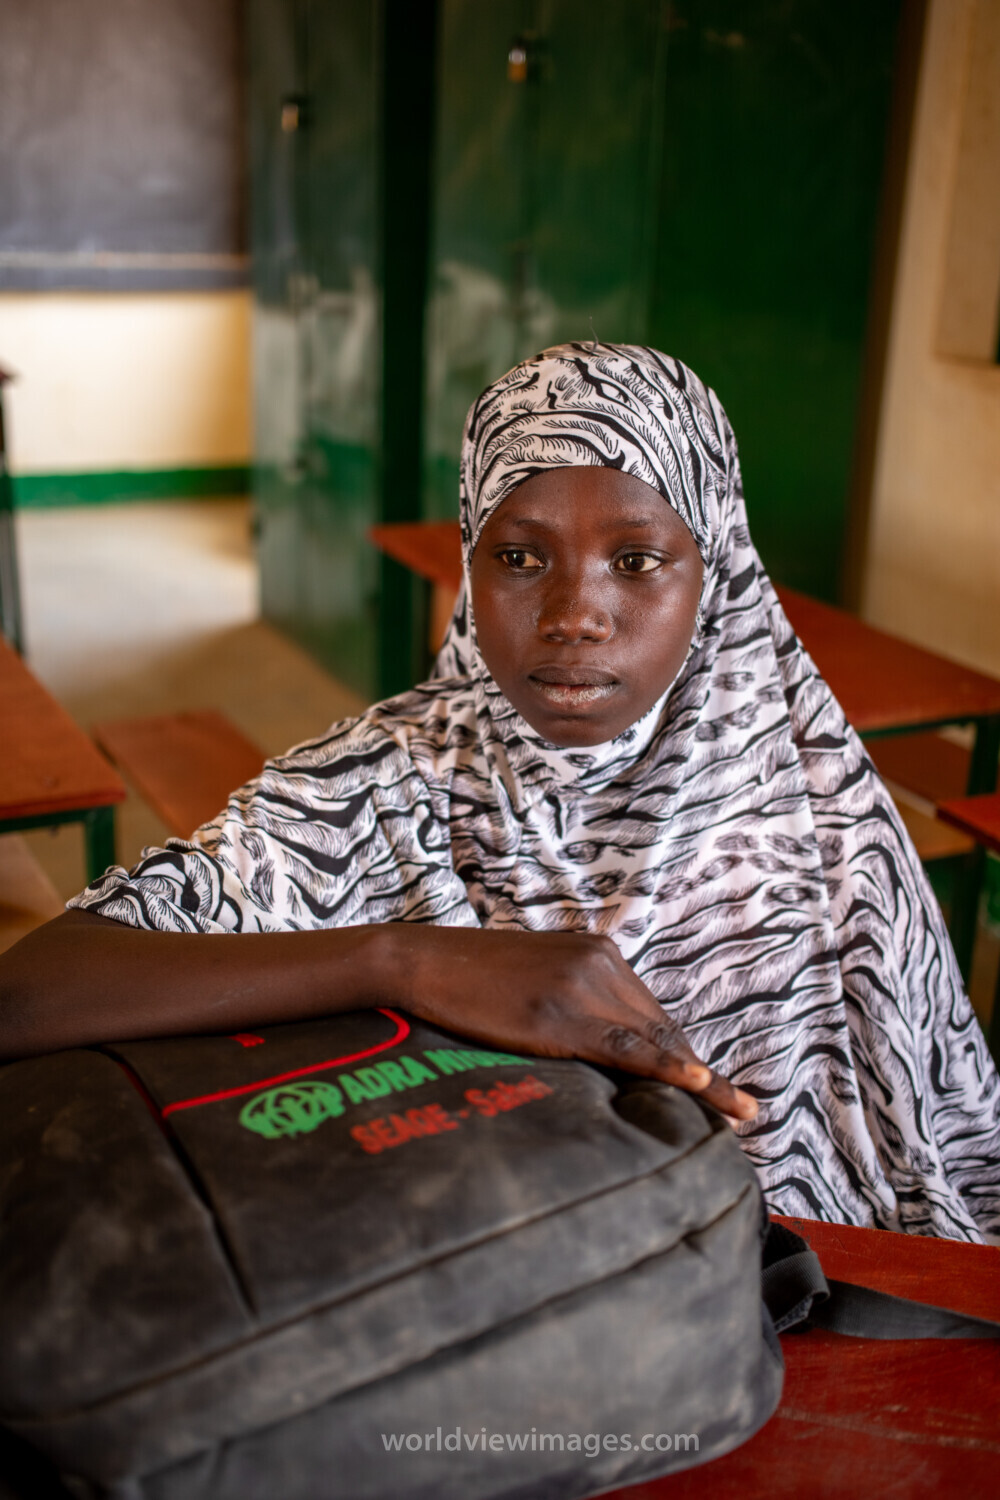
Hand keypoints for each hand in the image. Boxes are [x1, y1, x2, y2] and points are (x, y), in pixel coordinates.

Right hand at [392, 926, 757, 1121]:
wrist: (419, 962)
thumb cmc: (466, 981)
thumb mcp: (533, 985)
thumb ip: (569, 1006)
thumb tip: (592, 1053)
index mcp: (596, 953)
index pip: (652, 1014)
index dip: (686, 1056)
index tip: (715, 1089)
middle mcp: (600, 962)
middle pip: (663, 1028)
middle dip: (701, 1073)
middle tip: (742, 1113)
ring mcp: (583, 985)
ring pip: (656, 1040)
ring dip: (702, 1081)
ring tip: (740, 1114)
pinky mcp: (561, 1013)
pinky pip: (626, 1046)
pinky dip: (667, 1067)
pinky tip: (699, 1084)